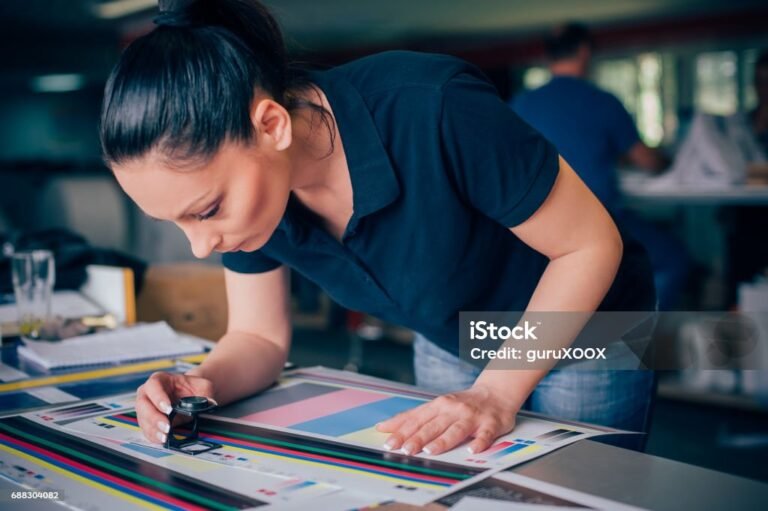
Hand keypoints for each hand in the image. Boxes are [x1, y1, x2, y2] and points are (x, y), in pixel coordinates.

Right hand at [135, 371, 215, 444]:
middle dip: (154, 417)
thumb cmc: (193, 388)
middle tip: (167, 426)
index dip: (159, 397)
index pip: (154, 386)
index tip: (168, 409)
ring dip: (153, 429)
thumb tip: (208, 404)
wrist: (191, 395)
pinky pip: (146, 430)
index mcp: (159, 380)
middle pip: (143, 404)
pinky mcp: (147, 422)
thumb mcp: (202, 385)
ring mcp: (145, 408)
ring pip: (143, 419)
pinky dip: (154, 436)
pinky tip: (162, 440)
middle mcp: (147, 393)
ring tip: (165, 436)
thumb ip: (205, 392)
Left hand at [375, 383, 518, 455]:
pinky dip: (480, 442)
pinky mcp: (490, 424)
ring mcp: (472, 416)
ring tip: (430, 450)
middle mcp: (453, 409)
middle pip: (433, 425)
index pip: (417, 419)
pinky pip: (485, 434)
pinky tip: (473, 450)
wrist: (495, 393)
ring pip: (456, 429)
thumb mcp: (437, 405)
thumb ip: (414, 417)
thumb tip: (384, 427)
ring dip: (443, 440)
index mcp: (438, 405)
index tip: (389, 442)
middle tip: (405, 450)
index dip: (402, 431)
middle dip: (418, 437)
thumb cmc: (462, 403)